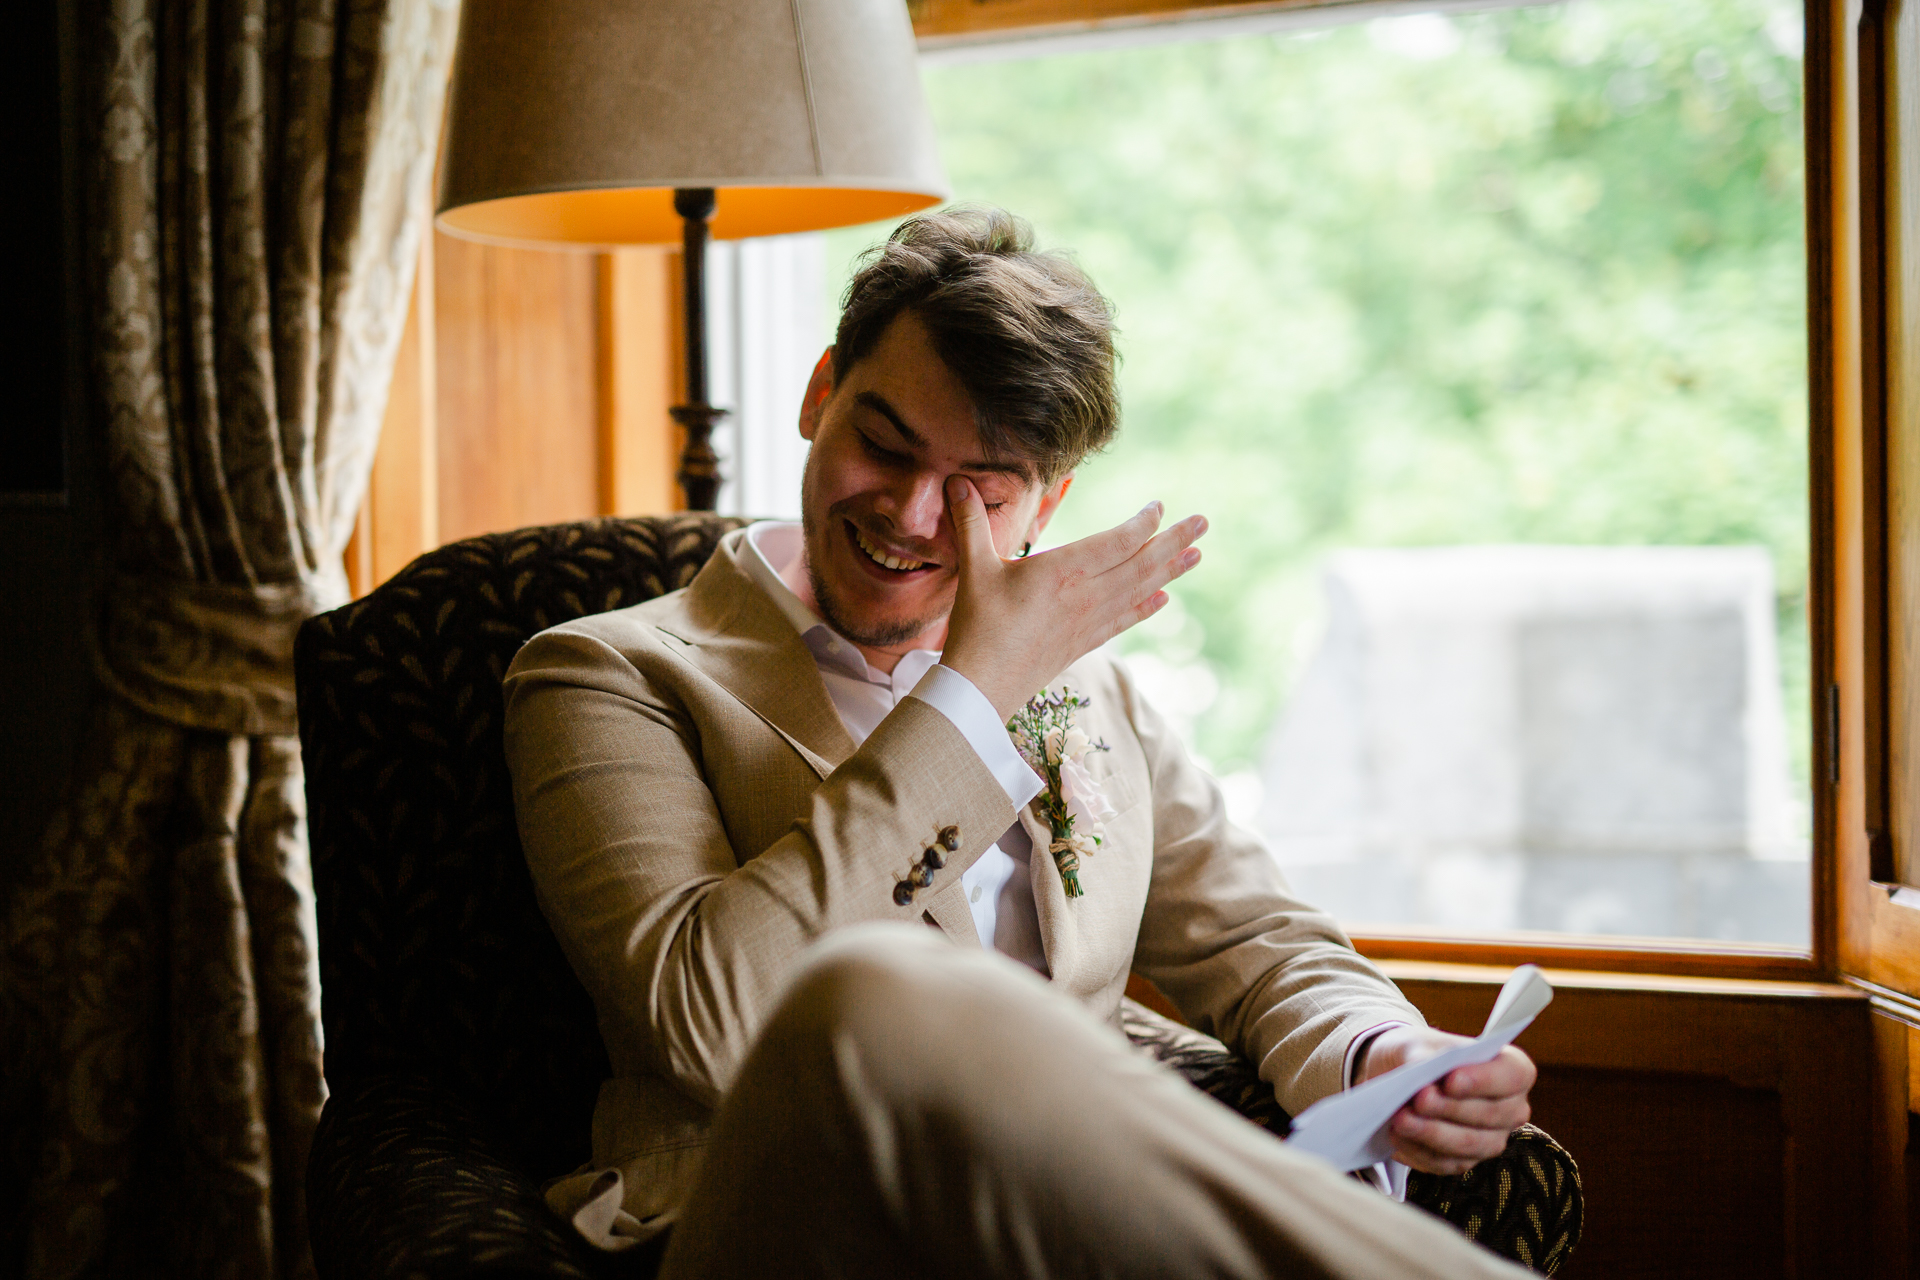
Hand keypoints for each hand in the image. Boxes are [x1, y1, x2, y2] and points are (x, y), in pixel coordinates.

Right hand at [938, 476, 1205, 721]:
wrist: (982, 687)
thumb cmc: (977, 626)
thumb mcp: (973, 569)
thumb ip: (970, 522)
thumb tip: (956, 479)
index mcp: (1063, 571)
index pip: (1117, 542)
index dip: (1143, 524)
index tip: (1160, 507)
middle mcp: (1085, 595)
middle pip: (1140, 564)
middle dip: (1174, 542)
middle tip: (1203, 523)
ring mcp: (1088, 621)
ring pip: (1138, 591)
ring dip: (1170, 571)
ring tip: (1196, 555)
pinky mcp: (1083, 643)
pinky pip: (1124, 620)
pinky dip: (1145, 607)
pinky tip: (1162, 599)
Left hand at [1358, 1026, 1535, 1175]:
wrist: (1398, 1075)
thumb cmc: (1419, 1053)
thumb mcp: (1416, 1043)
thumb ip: (1424, 1055)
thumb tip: (1421, 1069)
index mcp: (1511, 1069)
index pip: (1514, 1075)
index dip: (1485, 1080)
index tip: (1451, 1080)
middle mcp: (1510, 1108)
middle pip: (1491, 1114)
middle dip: (1451, 1108)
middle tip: (1419, 1099)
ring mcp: (1490, 1139)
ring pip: (1468, 1144)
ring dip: (1432, 1133)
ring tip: (1400, 1119)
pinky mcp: (1463, 1161)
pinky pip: (1444, 1162)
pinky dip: (1417, 1150)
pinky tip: (1396, 1136)